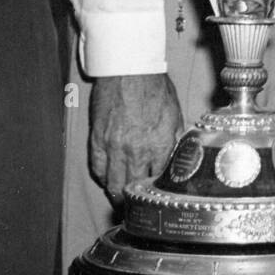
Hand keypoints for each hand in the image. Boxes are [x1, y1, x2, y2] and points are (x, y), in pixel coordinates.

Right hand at [89, 73, 183, 205]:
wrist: (128, 68)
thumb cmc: (154, 86)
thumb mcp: (175, 113)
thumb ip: (174, 138)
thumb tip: (178, 155)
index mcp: (158, 144)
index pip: (158, 178)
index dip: (156, 189)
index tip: (156, 194)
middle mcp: (135, 150)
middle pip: (132, 186)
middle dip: (134, 198)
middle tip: (135, 205)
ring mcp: (113, 146)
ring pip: (112, 182)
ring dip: (116, 193)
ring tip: (120, 199)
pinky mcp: (96, 139)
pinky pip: (96, 166)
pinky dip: (101, 176)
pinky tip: (106, 179)